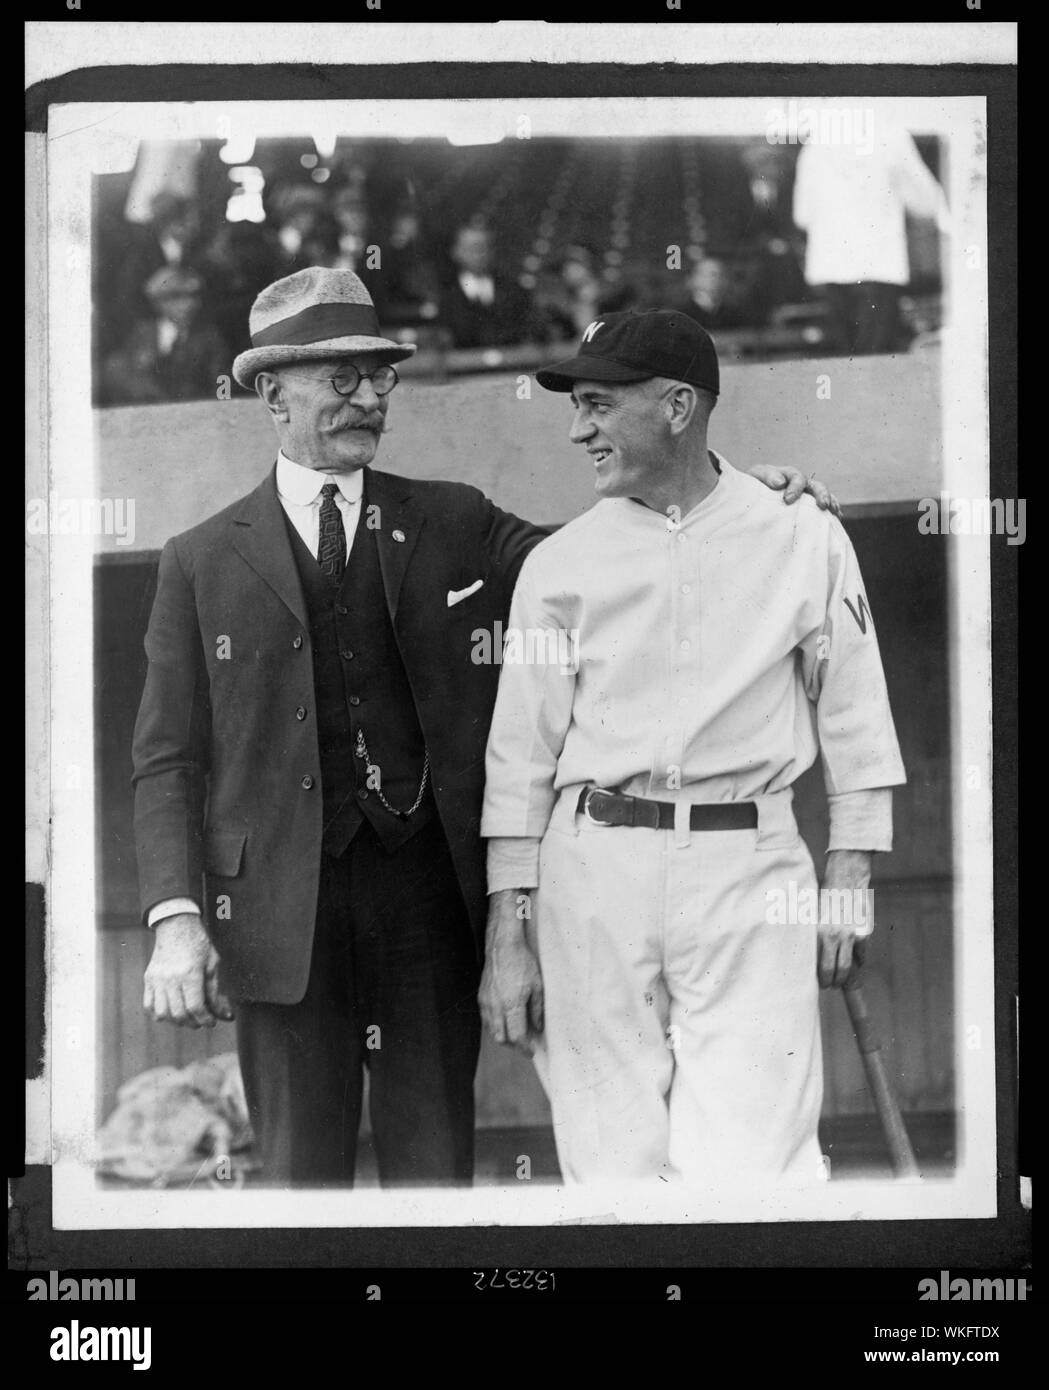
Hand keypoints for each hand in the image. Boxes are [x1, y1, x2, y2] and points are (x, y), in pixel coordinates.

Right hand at [143, 913, 233, 1027]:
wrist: (176, 925)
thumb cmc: (199, 944)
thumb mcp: (213, 965)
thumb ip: (215, 993)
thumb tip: (226, 1016)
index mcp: (190, 973)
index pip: (195, 1007)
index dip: (206, 1020)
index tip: (212, 1022)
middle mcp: (170, 978)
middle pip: (179, 1014)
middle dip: (193, 1023)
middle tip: (202, 1020)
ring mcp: (156, 979)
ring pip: (162, 1014)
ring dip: (176, 1021)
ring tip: (188, 1016)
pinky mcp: (148, 979)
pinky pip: (149, 1006)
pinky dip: (160, 1014)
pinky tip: (172, 1010)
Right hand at [479, 889, 543, 1052]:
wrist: (503, 945)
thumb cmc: (522, 963)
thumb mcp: (537, 986)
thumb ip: (537, 1010)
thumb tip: (537, 1028)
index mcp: (511, 1005)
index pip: (516, 1036)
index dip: (525, 1047)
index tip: (532, 1051)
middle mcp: (495, 1006)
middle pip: (501, 1038)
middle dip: (513, 1046)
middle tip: (525, 1045)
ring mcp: (486, 1002)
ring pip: (491, 1030)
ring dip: (503, 1036)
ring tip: (517, 1034)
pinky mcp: (481, 996)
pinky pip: (486, 1019)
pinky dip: (496, 1025)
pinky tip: (505, 1021)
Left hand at [749, 463, 842, 516]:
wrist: (750, 500)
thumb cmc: (752, 488)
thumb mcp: (755, 478)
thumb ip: (766, 476)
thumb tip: (780, 483)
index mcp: (787, 475)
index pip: (796, 477)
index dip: (795, 487)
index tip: (788, 500)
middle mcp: (800, 484)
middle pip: (815, 485)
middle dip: (820, 494)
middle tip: (822, 505)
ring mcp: (806, 495)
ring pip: (822, 495)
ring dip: (830, 501)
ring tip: (833, 510)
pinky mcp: (809, 507)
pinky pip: (825, 506)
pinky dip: (832, 510)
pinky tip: (836, 518)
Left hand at [817, 849, 872, 988]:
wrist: (846, 874)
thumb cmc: (825, 893)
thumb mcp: (813, 912)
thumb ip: (814, 933)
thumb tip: (812, 954)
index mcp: (819, 931)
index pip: (819, 965)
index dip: (820, 978)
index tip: (819, 983)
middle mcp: (834, 934)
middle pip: (835, 970)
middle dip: (832, 982)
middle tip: (829, 985)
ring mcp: (851, 934)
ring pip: (849, 966)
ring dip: (844, 977)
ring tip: (839, 979)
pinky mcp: (864, 930)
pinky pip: (862, 953)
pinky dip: (859, 959)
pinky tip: (855, 960)